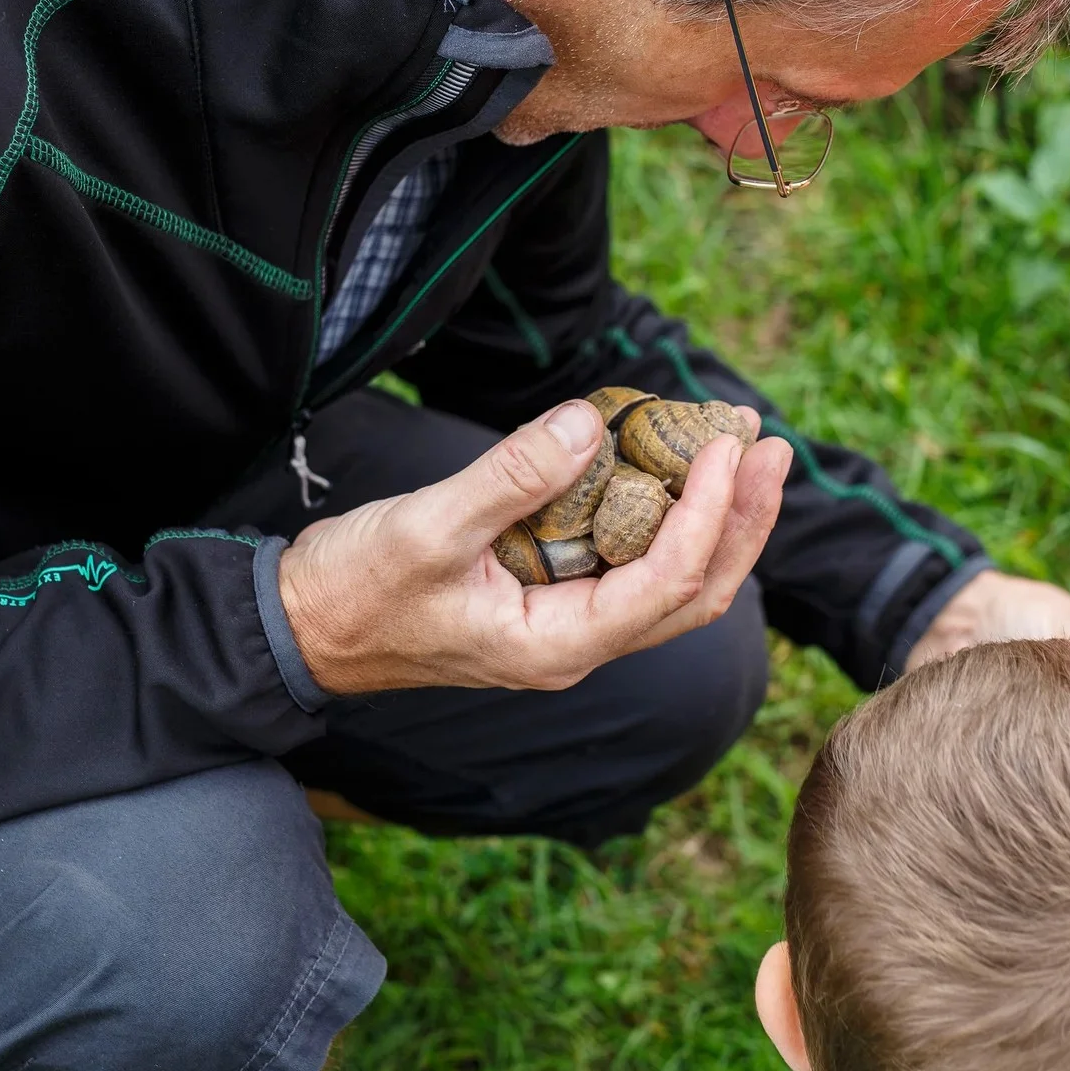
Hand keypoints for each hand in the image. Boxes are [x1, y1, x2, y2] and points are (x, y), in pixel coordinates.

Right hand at [280, 398, 792, 696]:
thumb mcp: (426, 527)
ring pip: (670, 581)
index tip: (728, 447)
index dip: (710, 515)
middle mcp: (577, 645)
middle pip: (693, 592)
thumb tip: (586, 425)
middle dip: (740, 519)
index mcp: (558, 645)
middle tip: (768, 445)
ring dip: (714, 518)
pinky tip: (673, 467)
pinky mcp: (549, 597)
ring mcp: (566, 624)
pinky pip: (628, 562)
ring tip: (743, 448)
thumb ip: (510, 478)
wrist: (300, 629)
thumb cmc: (355, 590)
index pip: (668, 583)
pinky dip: (664, 517)